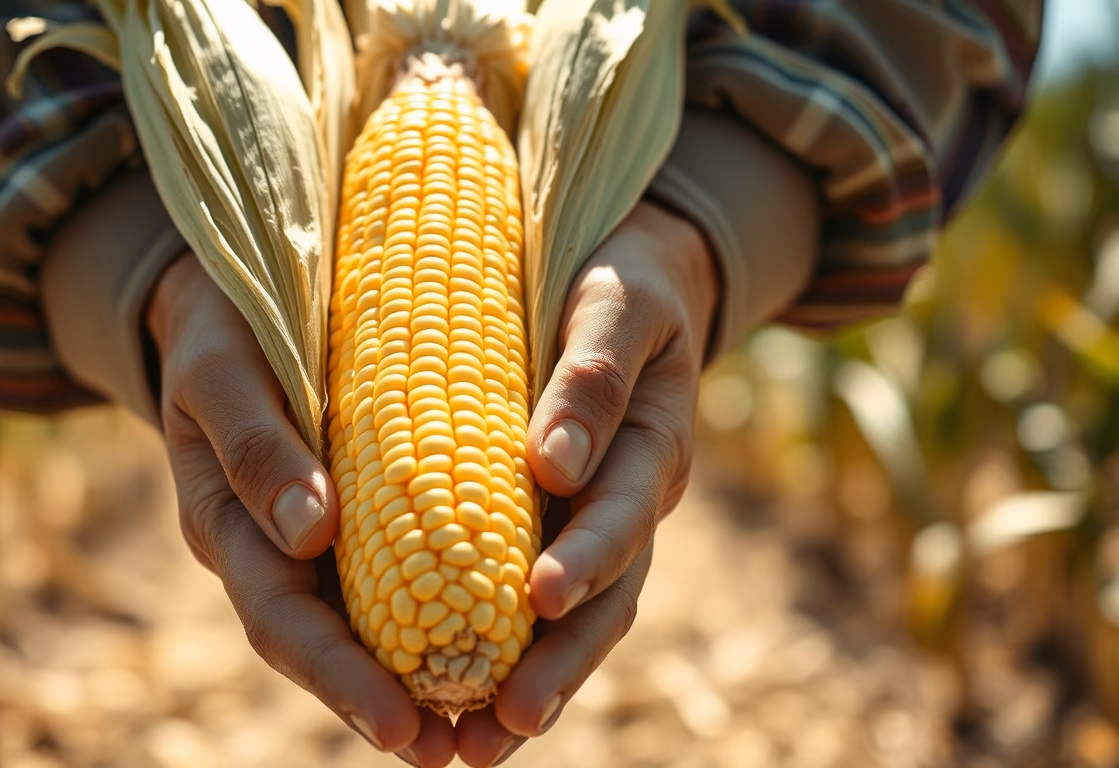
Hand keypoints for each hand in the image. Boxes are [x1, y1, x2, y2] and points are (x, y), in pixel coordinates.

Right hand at [146, 255, 456, 766]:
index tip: (398, 723)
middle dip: (385, 702)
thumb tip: (310, 534)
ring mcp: (316, 538)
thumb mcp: (222, 369)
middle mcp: (275, 549)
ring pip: (370, 619)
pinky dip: (445, 609)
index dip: (336, 676)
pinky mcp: (364, 512)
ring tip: (485, 731)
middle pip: (329, 643)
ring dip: (421, 677)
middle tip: (451, 752)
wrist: (231, 299)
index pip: (279, 618)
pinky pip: (403, 570)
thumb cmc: (221, 324)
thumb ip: (255, 444)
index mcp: (229, 524)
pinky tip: (503, 636)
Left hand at [453, 202, 719, 765]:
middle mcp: (635, 497)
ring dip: (539, 686)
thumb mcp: (616, 302)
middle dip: (560, 661)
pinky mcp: (569, 529)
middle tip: (507, 718)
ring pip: (582, 618)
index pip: (624, 508)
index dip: (586, 555)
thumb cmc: (620, 278)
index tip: (537, 597)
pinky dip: (518, 658)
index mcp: (652, 439)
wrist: (639, 280)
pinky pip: (549, 603)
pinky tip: (473, 712)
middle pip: (609, 594)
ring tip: (481, 748)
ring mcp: (606, 521)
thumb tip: (553, 467)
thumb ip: (593, 373)